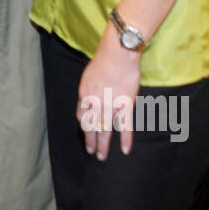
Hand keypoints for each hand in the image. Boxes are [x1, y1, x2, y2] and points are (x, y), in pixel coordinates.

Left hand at [76, 25, 140, 159]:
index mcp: (85, 95)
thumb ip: (88, 91)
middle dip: (90, 142)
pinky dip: (126, 140)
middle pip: (90, 127)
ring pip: (105, 131)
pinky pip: (125, 126)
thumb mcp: (87, 76)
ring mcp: (110, 105)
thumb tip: (88, 101)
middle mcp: (95, 103)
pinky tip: (126, 150)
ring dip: (103, 146)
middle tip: (91, 152)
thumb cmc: (103, 60)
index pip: (81, 116)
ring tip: (102, 156)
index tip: (86, 132)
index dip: (84, 126)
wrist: (118, 53)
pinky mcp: (126, 104)